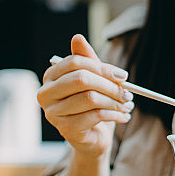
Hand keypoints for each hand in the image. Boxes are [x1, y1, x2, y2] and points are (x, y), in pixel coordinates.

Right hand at [38, 34, 133, 156]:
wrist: (93, 138)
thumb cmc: (92, 107)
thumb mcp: (94, 81)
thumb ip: (88, 61)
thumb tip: (78, 37)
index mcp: (51, 77)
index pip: (75, 62)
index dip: (102, 67)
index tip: (123, 76)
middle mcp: (46, 94)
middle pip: (81, 79)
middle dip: (110, 85)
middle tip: (128, 92)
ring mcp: (53, 113)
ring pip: (90, 98)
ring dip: (115, 102)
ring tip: (127, 105)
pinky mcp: (65, 129)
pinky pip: (95, 116)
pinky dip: (114, 115)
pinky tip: (123, 116)